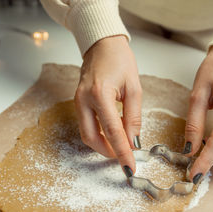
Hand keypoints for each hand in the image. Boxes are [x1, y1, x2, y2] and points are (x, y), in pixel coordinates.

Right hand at [74, 35, 141, 174]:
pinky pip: (86, 125)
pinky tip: (112, 134)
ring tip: (120, 146)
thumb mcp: (134, 88)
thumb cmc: (119, 60)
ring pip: (87, 134)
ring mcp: (78, 101)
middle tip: (125, 157)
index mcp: (100, 94)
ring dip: (102, 144)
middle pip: (92, 138)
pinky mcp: (78, 102)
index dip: (122, 152)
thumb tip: (133, 141)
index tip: (129, 166)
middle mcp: (84, 100)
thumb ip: (133, 117)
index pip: (113, 132)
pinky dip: (99, 134)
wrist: (101, 44)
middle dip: (108, 152)